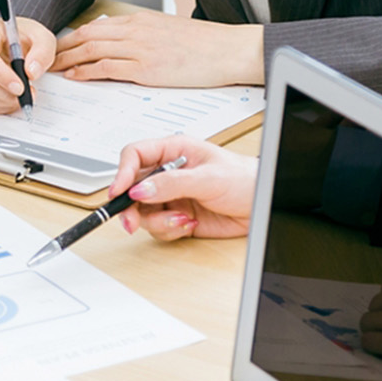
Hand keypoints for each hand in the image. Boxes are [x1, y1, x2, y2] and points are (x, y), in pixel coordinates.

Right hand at [0, 15, 57, 114]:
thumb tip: (31, 72)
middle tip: (27, 93)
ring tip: (22, 94)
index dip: (0, 74)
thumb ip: (42, 52)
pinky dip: (0, 106)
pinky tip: (12, 97)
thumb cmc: (24, 37)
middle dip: (5, 92)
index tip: (20, 86)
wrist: (19, 45)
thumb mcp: (42, 37)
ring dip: (4, 100)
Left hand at [53, 10, 262, 87]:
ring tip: (52, 69)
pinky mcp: (147, 67)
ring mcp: (140, 48)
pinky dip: (87, 71)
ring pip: (92, 50)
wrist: (227, 49)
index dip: (72, 38)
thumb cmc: (203, 45)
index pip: (96, 27)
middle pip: (87, 36)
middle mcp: (136, 30)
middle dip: (62, 49)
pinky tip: (75, 76)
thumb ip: (142, 35)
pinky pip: (108, 67)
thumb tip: (122, 41)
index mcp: (140, 21)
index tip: (58, 48)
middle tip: (45, 59)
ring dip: (68, 60)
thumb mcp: (167, 31)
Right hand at [108, 136, 258, 240]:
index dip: (123, 172)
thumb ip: (173, 183)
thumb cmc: (244, 179)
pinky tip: (190, 224)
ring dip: (158, 221)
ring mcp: (171, 196)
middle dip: (130, 207)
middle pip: (132, 188)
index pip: (136, 155)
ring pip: (143, 212)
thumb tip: (141, 190)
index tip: (119, 191)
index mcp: (174, 150)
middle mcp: (168, 173)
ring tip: (182, 219)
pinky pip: (159, 227)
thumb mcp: (208, 178)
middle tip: (131, 221)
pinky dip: (171, 229)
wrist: (261, 204)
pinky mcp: (177, 216)